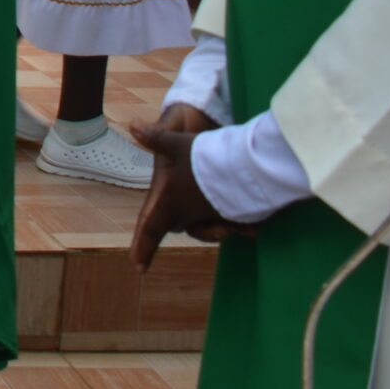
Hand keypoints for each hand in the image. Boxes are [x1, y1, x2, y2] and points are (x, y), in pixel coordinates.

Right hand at [128, 106, 254, 269]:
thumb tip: (134, 125)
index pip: (150, 221)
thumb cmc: (182, 129)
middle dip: (207, 233)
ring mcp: (202, 201)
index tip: (138, 266)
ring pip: (211, 227)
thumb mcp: (173, 133)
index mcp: (165, 192)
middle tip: (224, 231)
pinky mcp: (222, 198)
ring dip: (226, 230)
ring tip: (245, 227)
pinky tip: (255, 225)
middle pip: (189, 229)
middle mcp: (181, 201)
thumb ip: (158, 136)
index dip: (143, 243)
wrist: (203, 122)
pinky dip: (241, 225)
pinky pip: (229, 220)